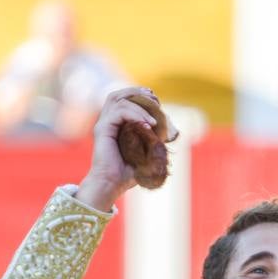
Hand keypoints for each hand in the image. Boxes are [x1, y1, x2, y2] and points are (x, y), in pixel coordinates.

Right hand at [76, 86, 160, 211]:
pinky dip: (135, 115)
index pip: (124, 99)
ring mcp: (104, 124)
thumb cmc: (127, 173)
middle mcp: (107, 121)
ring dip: (140, 105)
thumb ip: (155, 140)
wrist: (111, 185)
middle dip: (138, 93)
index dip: (140, 96)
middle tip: (155, 101)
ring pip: (119, 100)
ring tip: (154, 119)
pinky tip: (147, 126)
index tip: (157, 103)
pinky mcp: (103, 129)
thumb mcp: (146, 153)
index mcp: (114, 124)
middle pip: (118, 94)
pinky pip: (119, 112)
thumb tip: (174, 133)